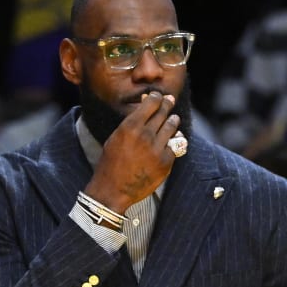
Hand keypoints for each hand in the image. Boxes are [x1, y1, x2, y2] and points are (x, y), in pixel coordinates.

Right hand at [84, 90, 181, 212]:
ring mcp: (157, 149)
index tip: (159, 96)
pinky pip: (175, 145)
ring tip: (173, 119)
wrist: (113, 190)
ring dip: (173, 120)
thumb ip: (131, 124)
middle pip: (163, 112)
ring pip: (172, 127)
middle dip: (167, 104)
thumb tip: (144, 109)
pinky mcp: (166, 162)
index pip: (151, 103)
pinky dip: (174, 141)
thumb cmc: (111, 163)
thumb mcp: (116, 138)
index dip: (157, 97)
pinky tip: (173, 139)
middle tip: (170, 100)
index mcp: (130, 126)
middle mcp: (145, 135)